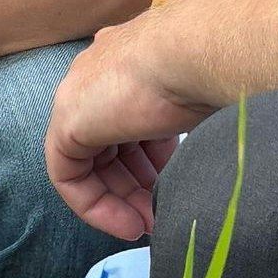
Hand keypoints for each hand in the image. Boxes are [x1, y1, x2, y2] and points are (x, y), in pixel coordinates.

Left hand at [44, 6, 216, 240]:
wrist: (195, 52)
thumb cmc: (211, 70)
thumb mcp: (195, 101)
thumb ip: (181, 121)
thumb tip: (199, 151)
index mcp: (127, 60)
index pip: (131, 119)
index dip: (151, 160)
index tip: (173, 182)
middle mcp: (97, 74)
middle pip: (110, 144)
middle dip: (136, 186)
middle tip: (159, 215)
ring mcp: (78, 95)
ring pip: (90, 162)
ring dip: (121, 200)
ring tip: (148, 225)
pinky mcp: (66, 123)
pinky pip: (67, 175)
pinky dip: (95, 206)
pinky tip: (127, 224)